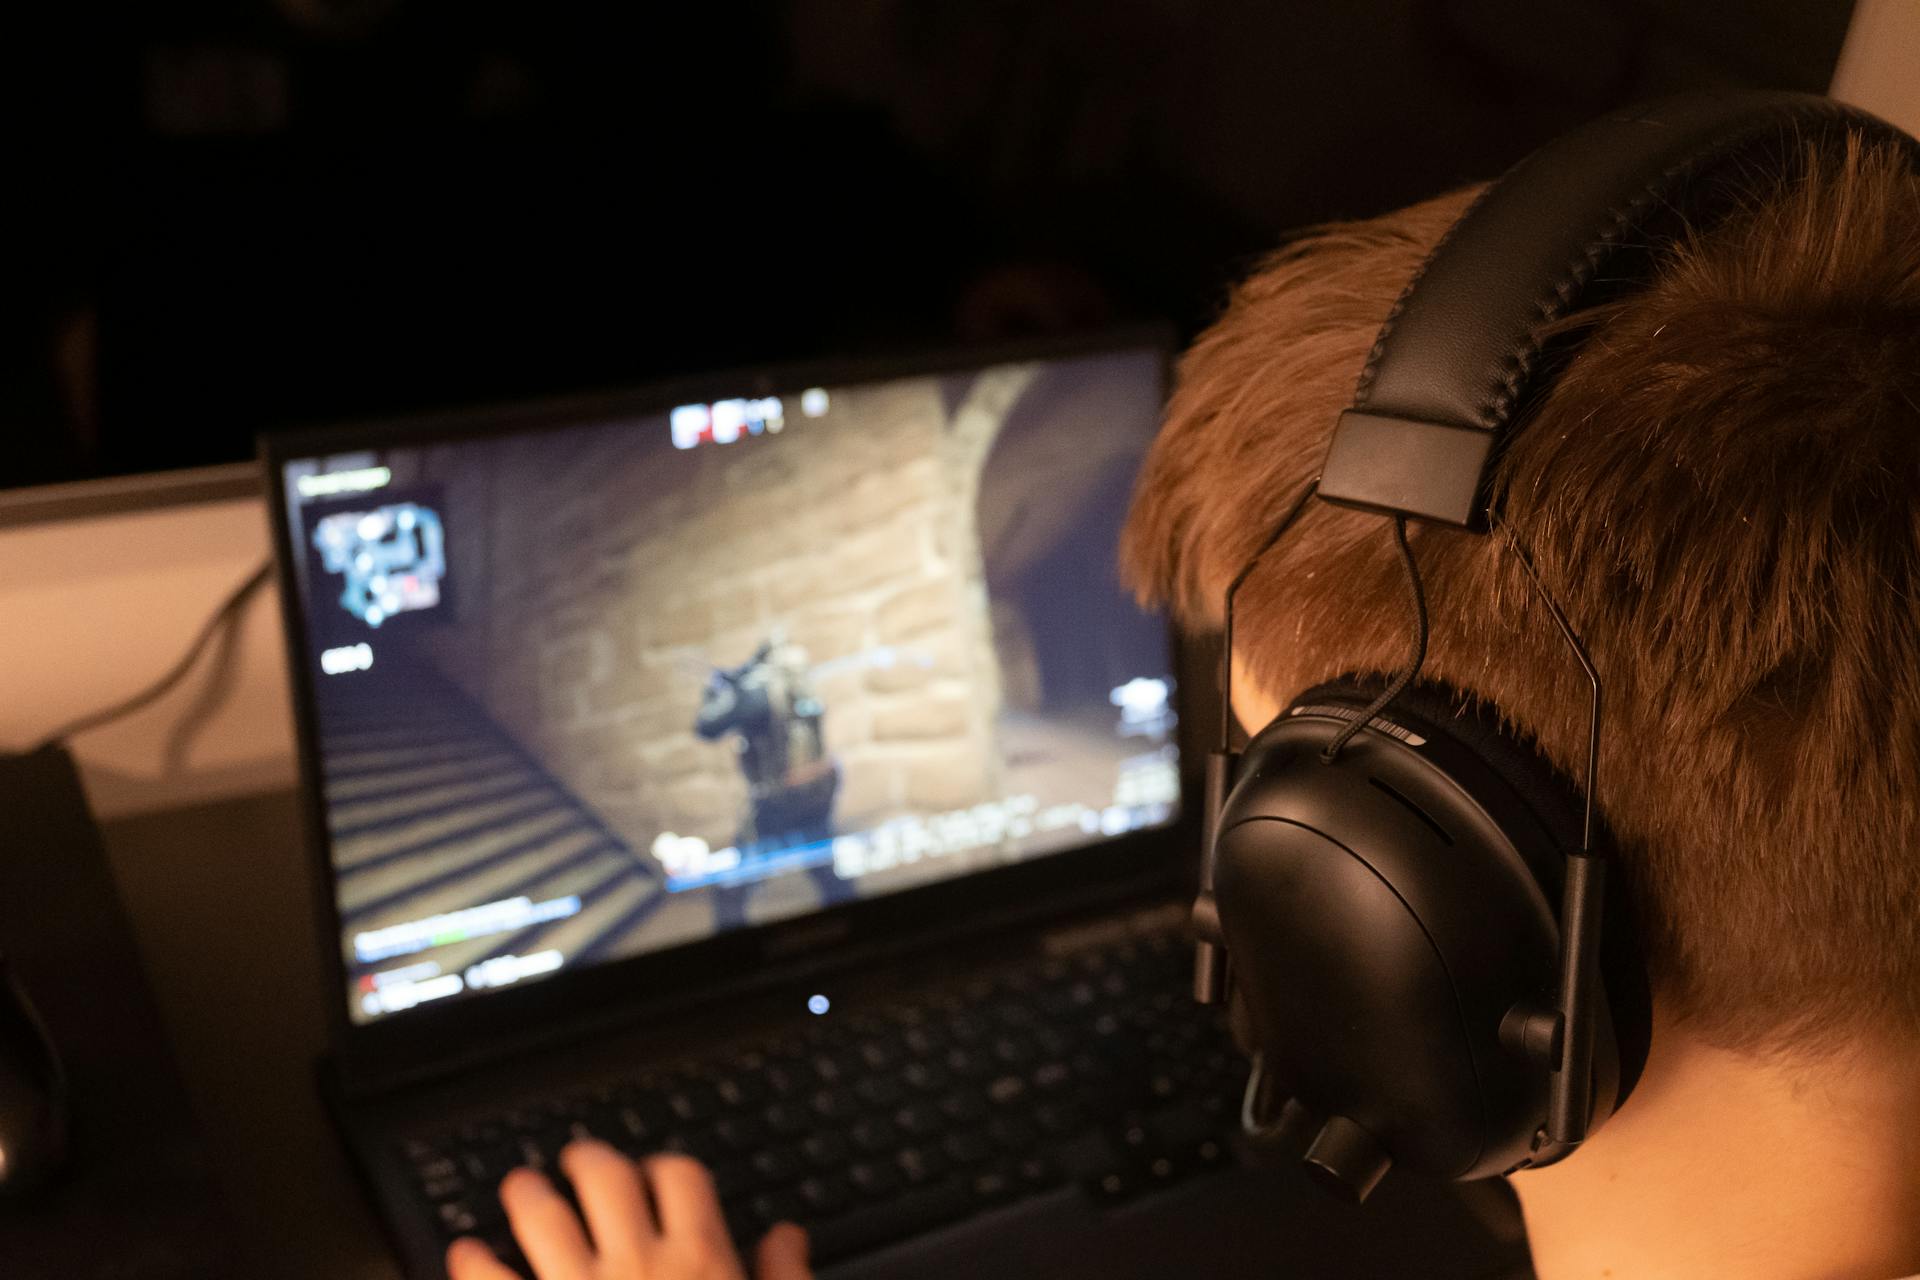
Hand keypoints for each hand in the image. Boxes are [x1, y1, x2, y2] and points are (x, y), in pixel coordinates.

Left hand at [445, 1140, 810, 1279]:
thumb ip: (782, 1278)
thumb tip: (787, 1238)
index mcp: (699, 1261)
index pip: (680, 1177)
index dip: (664, 1166)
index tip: (654, 1173)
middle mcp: (638, 1264)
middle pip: (606, 1177)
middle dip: (587, 1160)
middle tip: (575, 1161)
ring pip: (541, 1213)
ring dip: (526, 1195)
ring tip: (519, 1188)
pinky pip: (490, 1278)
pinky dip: (473, 1260)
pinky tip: (467, 1252)